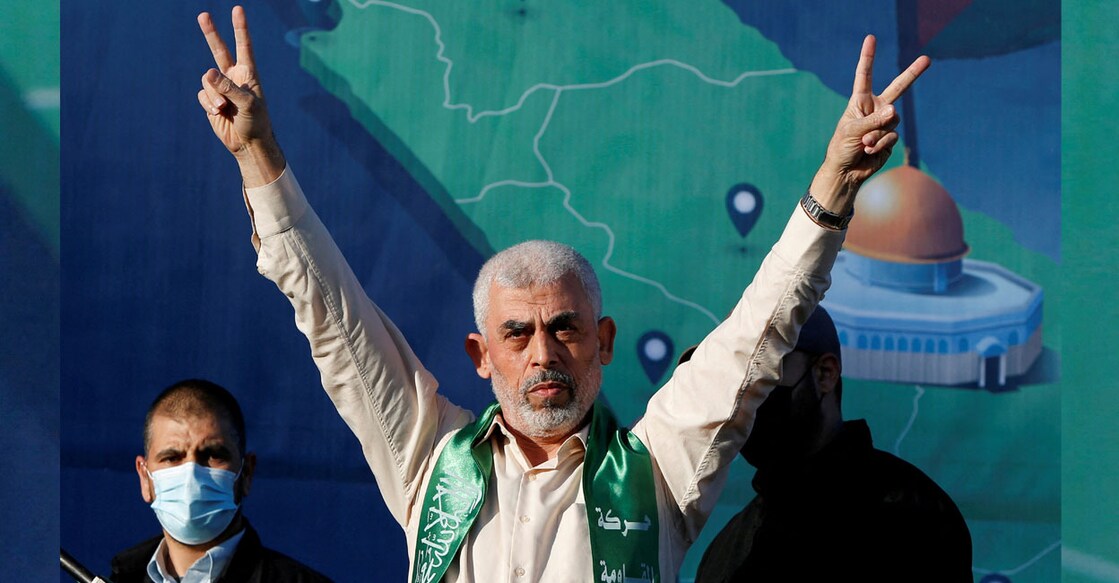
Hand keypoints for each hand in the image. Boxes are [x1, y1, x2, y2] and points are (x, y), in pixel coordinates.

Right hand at [197, 6, 284, 186]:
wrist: (248, 142)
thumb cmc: (256, 122)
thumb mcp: (248, 104)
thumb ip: (229, 87)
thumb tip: (207, 74)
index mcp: (248, 73)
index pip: (243, 46)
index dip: (240, 28)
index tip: (238, 9)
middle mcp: (233, 76)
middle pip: (219, 50)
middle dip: (211, 33)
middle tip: (203, 15)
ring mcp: (221, 88)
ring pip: (206, 81)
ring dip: (214, 95)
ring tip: (225, 108)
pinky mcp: (210, 100)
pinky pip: (202, 95)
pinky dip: (208, 103)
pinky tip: (218, 113)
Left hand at [811, 35, 929, 212]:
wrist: (846, 171)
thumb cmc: (842, 148)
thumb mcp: (853, 131)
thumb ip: (873, 120)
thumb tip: (894, 110)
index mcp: (860, 101)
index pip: (865, 75)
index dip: (868, 57)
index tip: (871, 38)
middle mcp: (875, 108)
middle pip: (898, 88)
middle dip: (913, 74)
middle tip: (927, 59)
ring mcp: (884, 123)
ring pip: (893, 121)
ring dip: (877, 134)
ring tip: (864, 143)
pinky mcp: (890, 138)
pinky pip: (892, 136)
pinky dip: (880, 144)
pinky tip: (868, 151)